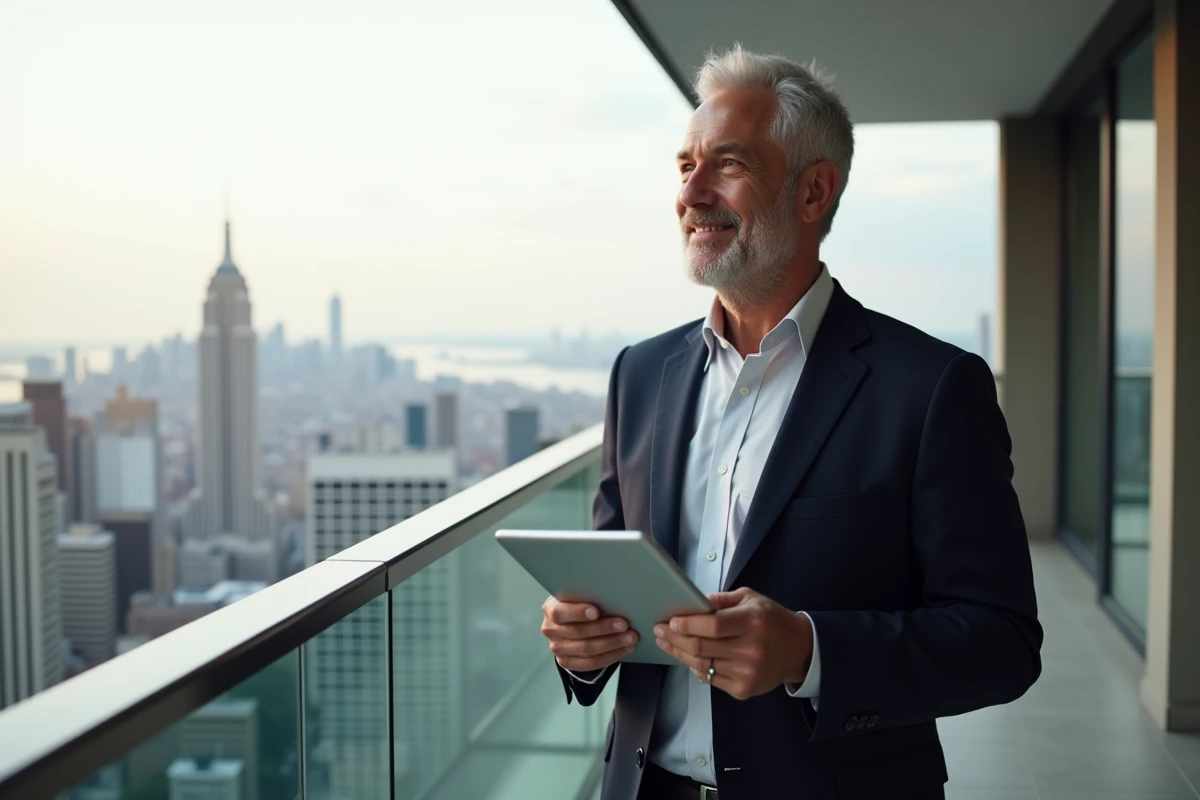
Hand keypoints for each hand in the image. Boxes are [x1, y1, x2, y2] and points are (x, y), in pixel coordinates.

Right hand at [541, 596, 637, 671]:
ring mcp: (557, 648)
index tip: (596, 612)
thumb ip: (587, 595)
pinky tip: (624, 649)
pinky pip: (590, 663)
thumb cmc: (579, 603)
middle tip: (625, 624)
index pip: (560, 613)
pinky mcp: (566, 661)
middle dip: (604, 628)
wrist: (571, 621)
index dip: (578, 613)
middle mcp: (550, 629)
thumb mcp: (578, 594)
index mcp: (550, 609)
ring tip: (630, 638)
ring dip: (612, 644)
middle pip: (578, 632)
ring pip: (586, 649)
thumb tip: (612, 595)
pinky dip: (610, 656)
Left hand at [654, 587, 812, 699]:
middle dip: (674, 638)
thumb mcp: (751, 598)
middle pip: (701, 647)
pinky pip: (710, 678)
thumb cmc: (772, 621)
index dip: (687, 624)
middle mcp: (750, 649)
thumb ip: (721, 600)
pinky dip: (696, 668)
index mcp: (753, 622)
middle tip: (659, 630)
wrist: (799, 651)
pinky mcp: (743, 689)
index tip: (670, 621)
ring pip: (701, 665)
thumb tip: (692, 604)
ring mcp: (746, 672)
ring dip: (679, 653)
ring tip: (666, 643)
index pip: (712, 625)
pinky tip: (688, 658)